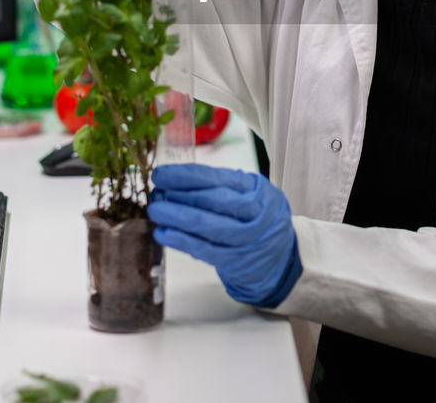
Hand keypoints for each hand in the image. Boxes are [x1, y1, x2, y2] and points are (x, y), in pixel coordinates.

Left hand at [149, 163, 301, 307]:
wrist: (280, 259)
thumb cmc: (258, 220)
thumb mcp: (251, 194)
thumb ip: (222, 187)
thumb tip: (175, 181)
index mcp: (256, 188)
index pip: (217, 178)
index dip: (186, 176)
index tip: (161, 174)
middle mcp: (255, 211)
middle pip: (213, 200)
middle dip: (180, 195)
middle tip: (155, 192)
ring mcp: (247, 237)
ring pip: (209, 225)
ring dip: (178, 217)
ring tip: (156, 210)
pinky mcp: (236, 260)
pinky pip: (205, 249)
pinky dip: (182, 241)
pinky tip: (164, 233)